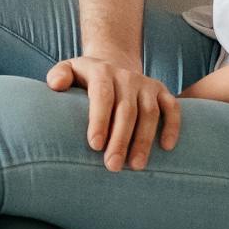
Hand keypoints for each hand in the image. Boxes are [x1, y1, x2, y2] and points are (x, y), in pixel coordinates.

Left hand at [45, 56, 181, 171]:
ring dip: (144, 140)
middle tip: (113, 166)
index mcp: (102, 72)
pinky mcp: (162, 91)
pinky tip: (167, 147)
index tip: (95, 146)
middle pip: (126, 110)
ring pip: (150, 113)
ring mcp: (146, 84)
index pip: (103, 95)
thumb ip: (58, 75)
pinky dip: (172, 126)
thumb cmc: (85, 77)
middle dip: (121, 140)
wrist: (113, 62)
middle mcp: (126, 77)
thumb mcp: (68, 69)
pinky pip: (172, 108)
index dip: (100, 120)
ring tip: (136, 166)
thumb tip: (55, 85)